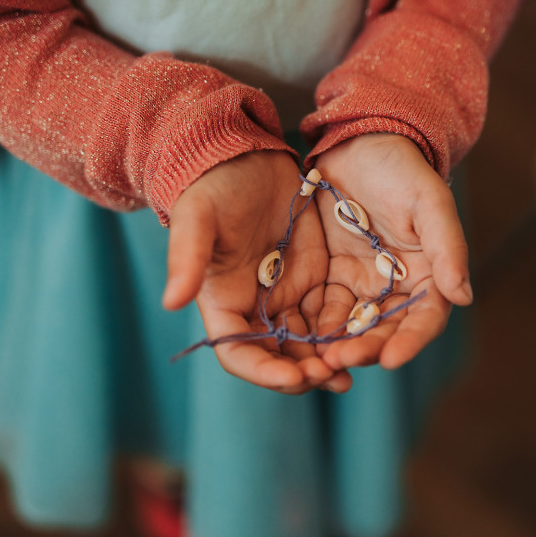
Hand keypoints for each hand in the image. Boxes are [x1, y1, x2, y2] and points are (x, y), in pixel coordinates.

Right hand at [163, 150, 351, 393]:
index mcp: (223, 304)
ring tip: (350, 373)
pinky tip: (365, 342)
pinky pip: (330, 316)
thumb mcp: (198, 219)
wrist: (245, 159)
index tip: (293, 377)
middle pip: (278, 357)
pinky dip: (344, 334)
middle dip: (302, 373)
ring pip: (307, 344)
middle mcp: (254, 309)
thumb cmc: (213, 187)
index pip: (239, 352)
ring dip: (326, 362)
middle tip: (332, 377)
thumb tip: (170, 303)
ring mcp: (285, 296)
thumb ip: (185, 259)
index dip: (264, 371)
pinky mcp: (313, 279)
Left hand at [312, 134, 472, 369]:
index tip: (390, 360)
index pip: (425, 317)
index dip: (410, 341)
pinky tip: (300, 338)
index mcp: (431, 273)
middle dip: (366, 348)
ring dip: (339, 345)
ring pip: (354, 325)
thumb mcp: (428, 201)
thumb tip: (464, 296)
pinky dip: (316, 326)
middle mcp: (400, 286)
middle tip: (341, 362)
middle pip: (386, 328)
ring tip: (319, 360)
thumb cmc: (401, 168)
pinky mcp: (333, 276)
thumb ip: (447, 246)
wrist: (359, 142)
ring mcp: (365, 283)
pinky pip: (325, 308)